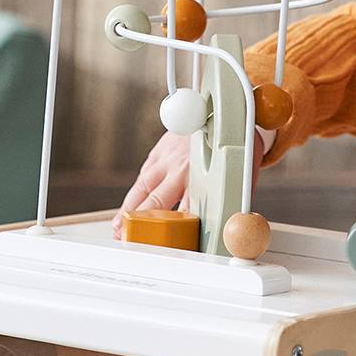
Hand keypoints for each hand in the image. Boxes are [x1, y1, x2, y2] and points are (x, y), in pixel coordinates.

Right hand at [112, 125, 264, 237]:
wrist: (223, 110)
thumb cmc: (233, 145)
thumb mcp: (238, 174)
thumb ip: (227, 200)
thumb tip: (227, 227)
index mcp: (204, 174)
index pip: (187, 209)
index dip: (175, 229)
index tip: (166, 244)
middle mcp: (182, 166)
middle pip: (158, 199)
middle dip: (141, 221)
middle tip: (127, 238)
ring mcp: (167, 157)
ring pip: (144, 187)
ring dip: (129, 209)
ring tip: (117, 226)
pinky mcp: (159, 151)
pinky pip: (144, 174)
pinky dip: (135, 192)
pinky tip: (127, 206)